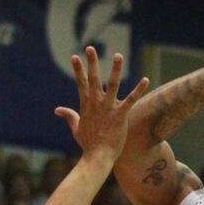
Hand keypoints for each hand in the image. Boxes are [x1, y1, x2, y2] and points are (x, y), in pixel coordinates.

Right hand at [54, 46, 149, 161]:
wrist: (98, 156)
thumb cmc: (88, 145)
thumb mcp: (76, 128)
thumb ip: (68, 116)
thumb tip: (57, 110)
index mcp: (86, 105)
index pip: (81, 83)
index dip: (78, 70)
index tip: (75, 56)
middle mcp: (96, 104)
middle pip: (93, 79)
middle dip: (92, 62)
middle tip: (90, 47)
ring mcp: (108, 108)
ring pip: (113, 84)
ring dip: (115, 69)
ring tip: (118, 55)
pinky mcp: (120, 115)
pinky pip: (131, 99)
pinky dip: (138, 89)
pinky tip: (145, 79)